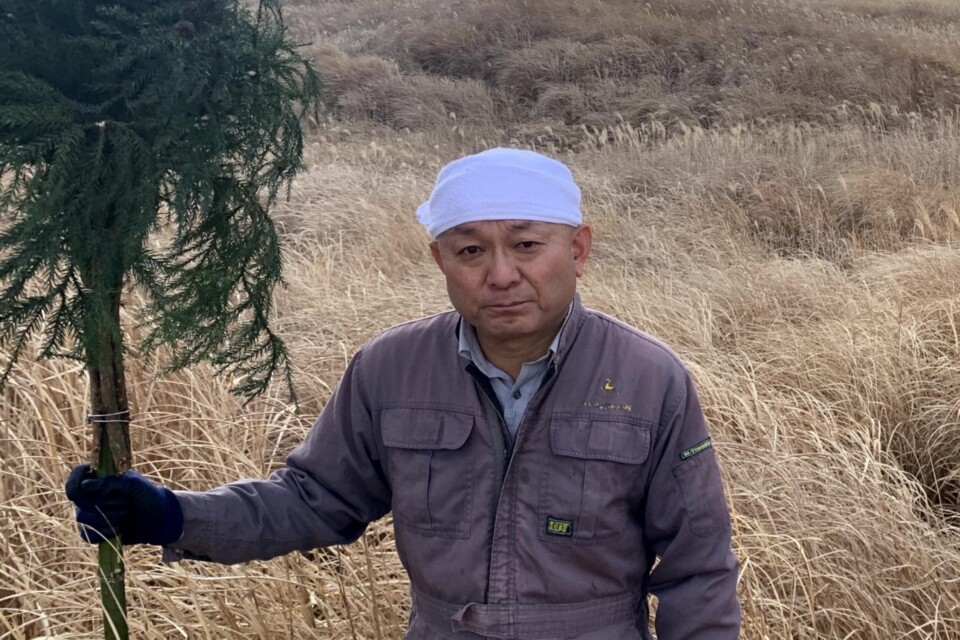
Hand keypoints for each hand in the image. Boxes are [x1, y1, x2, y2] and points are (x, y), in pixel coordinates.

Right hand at [64, 464, 183, 545]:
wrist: (157, 519)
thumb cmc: (146, 495)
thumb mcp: (133, 484)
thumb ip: (110, 483)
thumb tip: (85, 485)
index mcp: (98, 478)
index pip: (75, 477)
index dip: (76, 481)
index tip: (86, 484)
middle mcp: (90, 495)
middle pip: (79, 500)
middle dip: (104, 502)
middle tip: (124, 501)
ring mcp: (90, 514)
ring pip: (83, 517)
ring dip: (107, 517)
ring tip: (125, 514)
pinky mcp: (93, 531)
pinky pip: (87, 534)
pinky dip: (104, 532)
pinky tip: (118, 528)